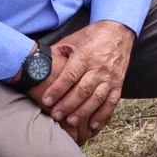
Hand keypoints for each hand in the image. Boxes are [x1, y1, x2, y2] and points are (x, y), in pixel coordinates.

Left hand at [35, 21, 134, 143]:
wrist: (118, 31)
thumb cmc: (91, 36)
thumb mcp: (72, 40)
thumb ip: (56, 53)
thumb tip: (37, 64)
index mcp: (85, 55)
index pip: (70, 75)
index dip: (58, 89)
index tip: (46, 100)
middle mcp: (99, 67)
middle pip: (83, 89)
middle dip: (68, 104)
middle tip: (55, 115)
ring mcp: (110, 76)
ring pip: (97, 97)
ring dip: (84, 111)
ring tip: (71, 121)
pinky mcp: (119, 82)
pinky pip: (112, 101)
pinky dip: (104, 114)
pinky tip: (93, 125)